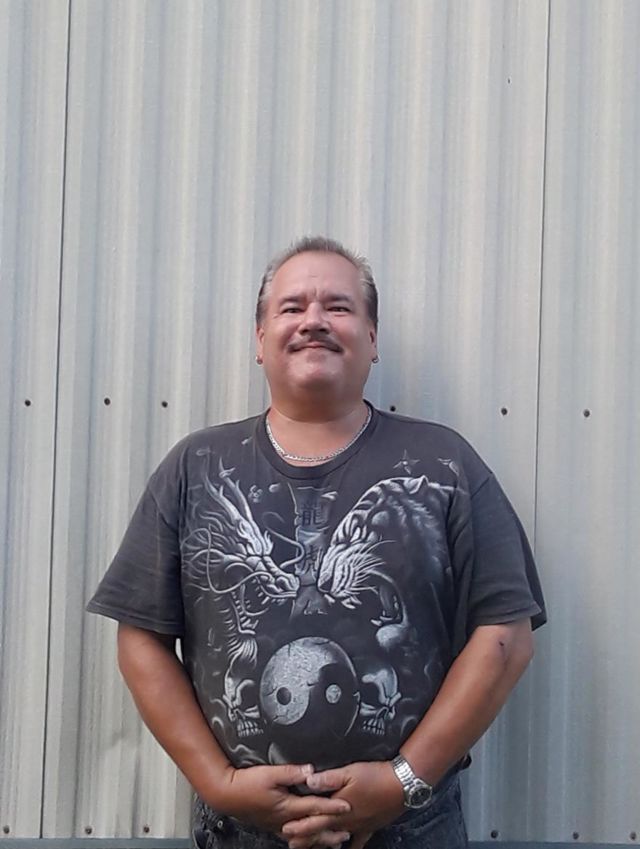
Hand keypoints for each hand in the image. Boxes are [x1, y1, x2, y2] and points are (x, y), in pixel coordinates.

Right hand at [215, 763, 351, 837]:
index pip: (314, 807)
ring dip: (319, 839)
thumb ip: (291, 772)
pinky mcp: (271, 825)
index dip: (332, 807)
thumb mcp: (270, 773)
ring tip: (333, 842)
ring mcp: (277, 825)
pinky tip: (307, 841)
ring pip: (303, 835)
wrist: (226, 794)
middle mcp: (284, 819)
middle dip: (330, 831)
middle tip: (346, 833)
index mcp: (287, 806)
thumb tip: (311, 771)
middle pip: (312, 827)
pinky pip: (292, 836)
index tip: (347, 807)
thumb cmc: (247, 783)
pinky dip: (304, 840)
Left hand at [281, 761, 404, 848]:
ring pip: (338, 837)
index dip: (300, 825)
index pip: (315, 820)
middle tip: (293, 844)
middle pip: (324, 831)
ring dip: (325, 842)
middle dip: (308, 837)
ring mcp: (359, 826)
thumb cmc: (374, 776)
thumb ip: (328, 778)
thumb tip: (307, 780)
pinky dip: (353, 845)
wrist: (401, 785)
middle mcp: (347, 822)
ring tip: (315, 847)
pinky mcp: (371, 825)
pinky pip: (360, 840)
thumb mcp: (349, 772)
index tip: (286, 830)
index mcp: (338, 809)